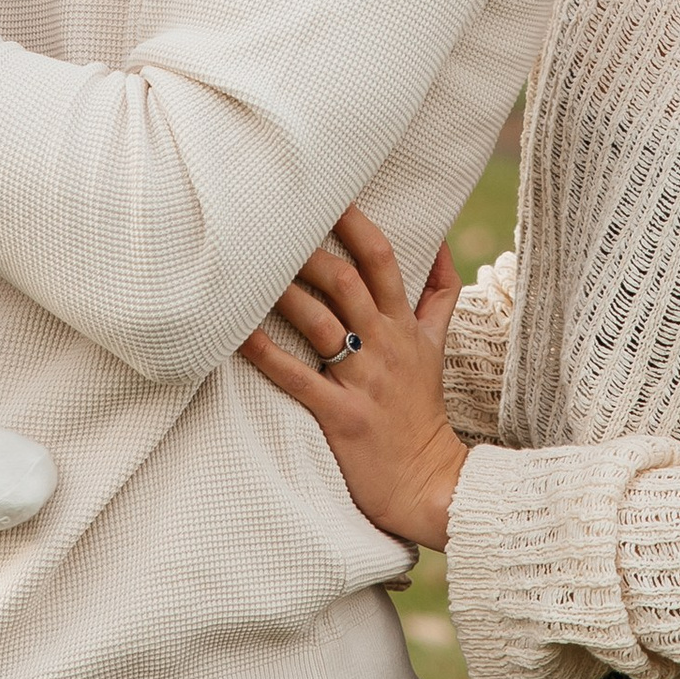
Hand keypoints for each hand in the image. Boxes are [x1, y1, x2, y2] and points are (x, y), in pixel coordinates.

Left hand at [238, 206, 469, 550]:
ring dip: (284, 294)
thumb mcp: (438, 347)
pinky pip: (298, 378)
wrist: (430, 482)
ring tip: (249, 271)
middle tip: (273, 230)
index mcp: (404, 326)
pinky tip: (237, 333)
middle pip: (347, 283)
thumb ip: (439, 295)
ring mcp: (363, 381)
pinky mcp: (342, 417)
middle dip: (311, 253)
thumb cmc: (422, 410)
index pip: (383, 261)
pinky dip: (266, 353)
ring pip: (321, 323)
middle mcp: (384, 346)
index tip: (328, 196)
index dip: (355, 225)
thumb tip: (442, 244)